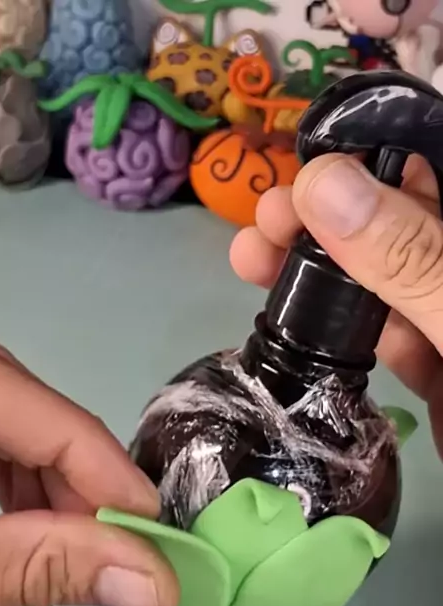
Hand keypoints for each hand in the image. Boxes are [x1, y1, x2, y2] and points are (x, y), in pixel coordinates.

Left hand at [0, 341, 177, 605]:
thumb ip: (33, 568)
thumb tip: (154, 582)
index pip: (1, 389)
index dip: (82, 451)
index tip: (144, 520)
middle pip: (1, 389)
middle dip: (65, 459)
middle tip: (110, 531)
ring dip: (41, 469)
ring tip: (75, 536)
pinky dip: (9, 473)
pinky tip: (30, 522)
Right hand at [230, 153, 442, 455]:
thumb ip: (410, 259)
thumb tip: (325, 185)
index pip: (425, 174)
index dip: (365, 160)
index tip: (302, 170)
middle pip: (396, 226)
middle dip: (325, 216)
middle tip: (263, 221)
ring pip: (382, 284)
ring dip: (320, 271)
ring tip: (251, 259)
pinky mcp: (441, 374)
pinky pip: (388, 341)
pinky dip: (342, 328)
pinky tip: (297, 320)